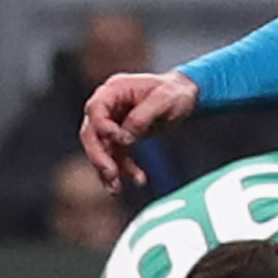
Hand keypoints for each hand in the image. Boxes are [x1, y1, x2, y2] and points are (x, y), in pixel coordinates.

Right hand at [80, 69, 198, 187]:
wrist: (186, 97)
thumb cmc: (176, 92)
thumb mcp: (165, 99)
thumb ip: (142, 116)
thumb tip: (124, 138)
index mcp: (115, 89)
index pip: (96, 109)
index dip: (102, 127)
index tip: (120, 140)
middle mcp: (109, 105)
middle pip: (91, 132)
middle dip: (99, 155)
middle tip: (110, 174)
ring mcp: (113, 121)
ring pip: (101, 148)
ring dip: (108, 169)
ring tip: (116, 189)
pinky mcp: (122, 136)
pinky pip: (116, 155)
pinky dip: (124, 169)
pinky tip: (138, 180)